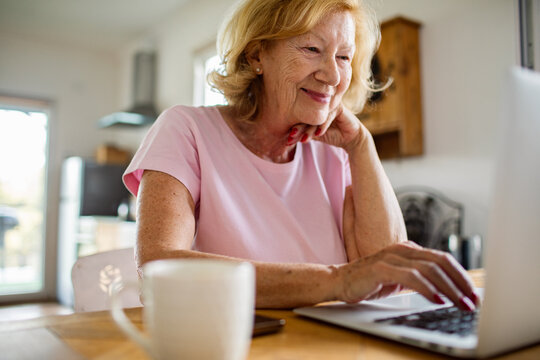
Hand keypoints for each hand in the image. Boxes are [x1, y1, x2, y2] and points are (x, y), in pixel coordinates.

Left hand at [286, 105, 366, 151]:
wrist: (349, 138)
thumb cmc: (330, 135)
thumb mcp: (314, 135)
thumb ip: (303, 133)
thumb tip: (287, 139)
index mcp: (310, 109)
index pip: (299, 118)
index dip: (293, 129)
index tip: (288, 140)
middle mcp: (318, 104)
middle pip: (305, 116)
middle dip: (298, 128)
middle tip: (291, 137)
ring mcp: (327, 104)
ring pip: (315, 117)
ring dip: (309, 129)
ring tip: (304, 139)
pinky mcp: (338, 107)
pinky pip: (328, 116)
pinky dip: (322, 126)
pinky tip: (318, 134)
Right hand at [335, 241, 479, 310]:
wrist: (339, 281)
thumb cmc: (369, 282)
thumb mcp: (399, 279)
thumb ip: (419, 279)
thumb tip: (447, 292)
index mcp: (409, 250)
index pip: (442, 259)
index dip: (461, 276)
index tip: (473, 294)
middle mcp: (402, 250)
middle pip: (440, 262)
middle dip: (460, 282)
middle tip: (472, 301)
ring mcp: (391, 257)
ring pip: (429, 269)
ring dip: (448, 288)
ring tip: (459, 303)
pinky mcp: (381, 268)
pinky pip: (410, 277)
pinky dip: (427, 288)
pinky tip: (437, 300)